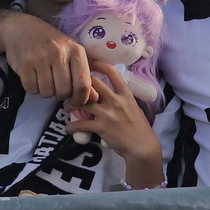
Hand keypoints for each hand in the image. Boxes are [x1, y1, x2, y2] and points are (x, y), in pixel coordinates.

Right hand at [0, 12, 95, 102]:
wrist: (21, 28)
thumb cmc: (51, 42)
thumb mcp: (71, 52)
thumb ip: (84, 75)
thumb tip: (95, 98)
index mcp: (75, 51)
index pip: (83, 84)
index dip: (80, 99)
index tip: (75, 101)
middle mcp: (59, 53)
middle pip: (64, 91)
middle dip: (60, 94)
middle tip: (56, 84)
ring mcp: (40, 58)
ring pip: (47, 92)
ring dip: (45, 91)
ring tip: (44, 78)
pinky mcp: (24, 64)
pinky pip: (31, 89)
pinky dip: (32, 88)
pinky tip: (33, 76)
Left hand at [64, 62, 161, 184]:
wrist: (142, 145)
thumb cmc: (139, 127)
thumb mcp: (134, 106)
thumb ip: (122, 97)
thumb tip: (112, 90)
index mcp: (125, 93)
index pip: (111, 71)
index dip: (97, 64)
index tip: (88, 64)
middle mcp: (115, 100)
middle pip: (91, 83)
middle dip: (78, 84)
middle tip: (71, 88)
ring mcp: (107, 113)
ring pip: (82, 102)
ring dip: (70, 104)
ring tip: (67, 107)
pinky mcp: (101, 127)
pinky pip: (81, 124)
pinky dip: (72, 126)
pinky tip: (69, 127)